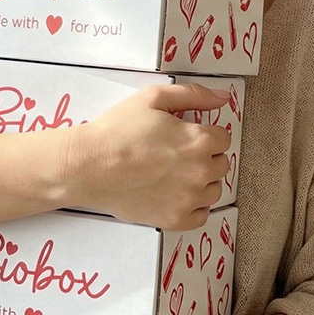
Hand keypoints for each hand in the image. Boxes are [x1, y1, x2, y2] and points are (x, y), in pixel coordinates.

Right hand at [64, 83, 231, 229]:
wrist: (90, 166)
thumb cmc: (118, 131)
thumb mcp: (153, 98)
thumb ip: (193, 94)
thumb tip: (222, 98)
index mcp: (199, 140)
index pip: (223, 138)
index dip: (206, 133)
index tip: (187, 135)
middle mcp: (200, 171)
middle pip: (220, 163)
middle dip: (205, 156)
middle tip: (177, 152)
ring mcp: (190, 199)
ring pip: (213, 189)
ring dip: (201, 180)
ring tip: (174, 173)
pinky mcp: (176, 220)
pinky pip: (202, 215)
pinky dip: (194, 206)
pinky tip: (175, 193)